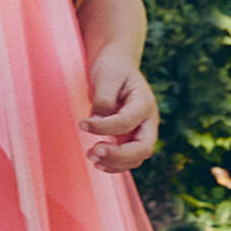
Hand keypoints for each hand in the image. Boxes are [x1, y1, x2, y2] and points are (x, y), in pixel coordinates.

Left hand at [80, 54, 158, 171]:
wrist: (117, 66)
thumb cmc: (112, 69)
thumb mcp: (107, 76)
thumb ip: (104, 99)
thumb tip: (98, 121)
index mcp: (144, 102)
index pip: (127, 122)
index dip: (104, 127)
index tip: (81, 124)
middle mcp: (148, 121)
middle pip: (143, 148)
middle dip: (118, 155)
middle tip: (93, 151)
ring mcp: (142, 131)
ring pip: (136, 158)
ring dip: (114, 162)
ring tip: (90, 156)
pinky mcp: (131, 138)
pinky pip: (128, 158)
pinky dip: (114, 164)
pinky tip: (97, 163)